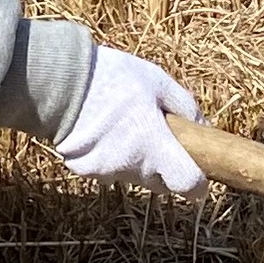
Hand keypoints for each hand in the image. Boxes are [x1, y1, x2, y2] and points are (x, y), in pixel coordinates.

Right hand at [52, 45, 205, 195]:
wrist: (59, 82)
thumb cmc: (113, 78)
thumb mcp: (158, 82)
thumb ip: (185, 106)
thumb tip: (203, 127)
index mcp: (154, 145)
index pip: (187, 184)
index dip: (197, 182)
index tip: (198, 173)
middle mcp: (131, 165)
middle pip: (160, 182)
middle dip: (164, 165)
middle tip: (155, 135)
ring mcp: (105, 171)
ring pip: (134, 176)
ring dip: (136, 160)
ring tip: (124, 126)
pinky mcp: (84, 170)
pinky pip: (108, 171)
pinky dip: (110, 157)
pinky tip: (102, 132)